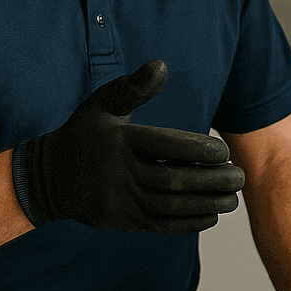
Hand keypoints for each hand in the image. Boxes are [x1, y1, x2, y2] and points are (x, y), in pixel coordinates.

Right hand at [13, 60, 244, 232]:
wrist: (49, 178)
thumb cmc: (85, 134)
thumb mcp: (102, 104)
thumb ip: (133, 87)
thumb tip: (161, 65)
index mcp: (118, 142)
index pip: (165, 146)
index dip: (199, 150)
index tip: (224, 151)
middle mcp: (119, 173)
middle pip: (173, 180)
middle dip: (212, 180)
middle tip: (240, 176)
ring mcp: (120, 201)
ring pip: (171, 206)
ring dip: (207, 203)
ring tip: (233, 198)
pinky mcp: (122, 221)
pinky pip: (161, 225)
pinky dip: (189, 222)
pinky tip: (212, 214)